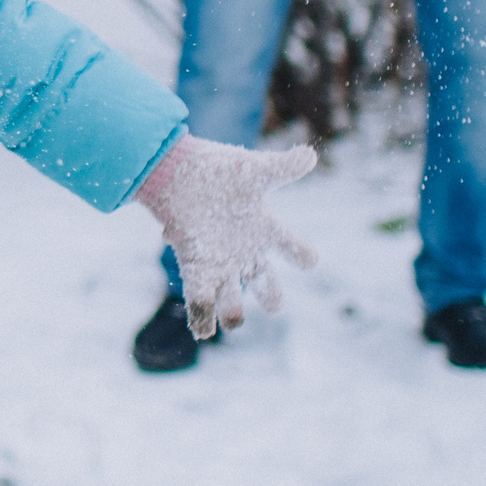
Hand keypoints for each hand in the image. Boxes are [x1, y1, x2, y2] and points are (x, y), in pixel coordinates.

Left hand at [133, 136, 317, 336]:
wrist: (174, 170)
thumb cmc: (215, 170)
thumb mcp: (253, 169)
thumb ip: (283, 167)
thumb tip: (311, 155)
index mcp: (262, 227)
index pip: (291, 246)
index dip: (301, 254)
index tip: (308, 260)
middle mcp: (244, 251)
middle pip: (265, 283)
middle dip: (270, 296)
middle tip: (273, 303)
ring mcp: (220, 262)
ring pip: (232, 298)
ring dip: (232, 311)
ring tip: (232, 319)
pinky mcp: (194, 266)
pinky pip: (200, 299)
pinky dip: (200, 316)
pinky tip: (203, 330)